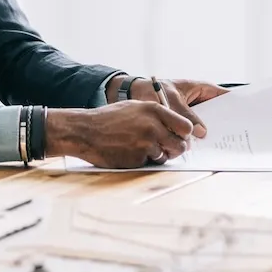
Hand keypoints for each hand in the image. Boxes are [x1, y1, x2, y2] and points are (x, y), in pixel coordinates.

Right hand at [46, 102, 194, 168]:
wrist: (86, 131)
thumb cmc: (110, 118)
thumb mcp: (135, 107)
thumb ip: (157, 115)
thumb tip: (177, 128)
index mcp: (154, 110)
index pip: (185, 126)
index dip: (184, 135)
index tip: (180, 137)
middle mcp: (153, 126)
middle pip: (180, 145)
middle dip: (176, 149)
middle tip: (167, 149)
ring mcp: (146, 143)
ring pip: (166, 156)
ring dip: (158, 155)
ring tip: (141, 147)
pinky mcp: (138, 159)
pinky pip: (150, 163)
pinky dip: (144, 161)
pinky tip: (130, 152)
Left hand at [107, 77, 228, 138]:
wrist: (134, 97)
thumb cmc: (152, 91)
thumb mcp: (172, 102)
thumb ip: (187, 116)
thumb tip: (202, 132)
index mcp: (200, 88)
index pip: (223, 94)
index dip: (235, 103)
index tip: (245, 114)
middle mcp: (199, 101)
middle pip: (217, 112)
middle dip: (224, 123)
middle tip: (236, 135)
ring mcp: (192, 113)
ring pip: (205, 123)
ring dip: (209, 133)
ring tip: (221, 145)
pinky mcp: (183, 123)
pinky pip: (194, 131)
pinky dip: (196, 138)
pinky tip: (201, 149)